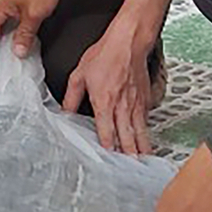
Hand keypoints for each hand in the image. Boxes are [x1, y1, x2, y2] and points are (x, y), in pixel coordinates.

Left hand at [62, 16, 158, 154]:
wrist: (129, 41)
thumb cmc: (105, 55)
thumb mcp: (80, 74)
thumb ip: (71, 97)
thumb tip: (65, 112)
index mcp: (104, 102)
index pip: (106, 131)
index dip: (108, 148)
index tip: (109, 162)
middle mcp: (122, 106)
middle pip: (127, 136)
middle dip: (128, 155)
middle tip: (130, 170)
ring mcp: (136, 103)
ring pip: (140, 131)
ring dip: (141, 147)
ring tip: (142, 161)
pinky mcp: (145, 98)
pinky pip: (146, 119)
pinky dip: (146, 131)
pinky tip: (145, 139)